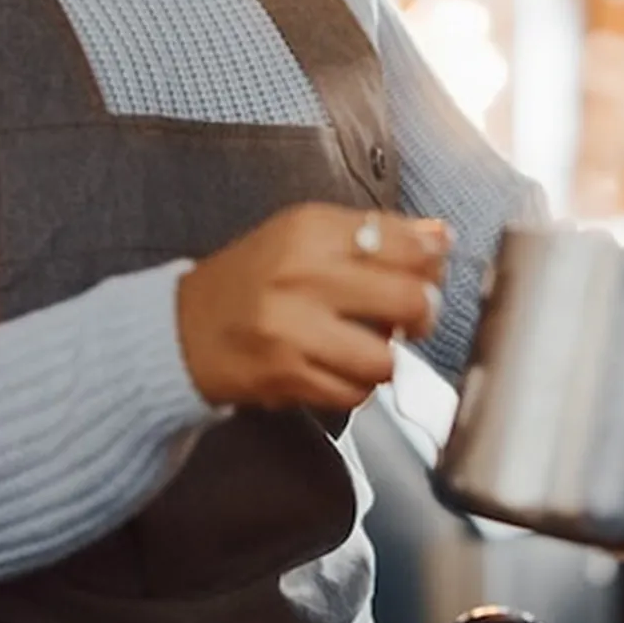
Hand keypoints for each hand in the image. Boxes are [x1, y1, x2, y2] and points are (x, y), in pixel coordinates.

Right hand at [178, 203, 449, 411]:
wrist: (183, 329)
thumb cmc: (256, 278)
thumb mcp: (308, 236)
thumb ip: (376, 233)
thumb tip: (441, 235)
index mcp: (311, 230)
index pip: (406, 244)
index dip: (432, 262)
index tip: (428, 270)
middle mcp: (302, 275)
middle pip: (407, 300)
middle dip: (423, 313)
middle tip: (412, 315)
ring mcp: (292, 329)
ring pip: (385, 357)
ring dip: (387, 356)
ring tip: (370, 345)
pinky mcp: (286, 376)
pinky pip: (355, 392)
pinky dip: (358, 385)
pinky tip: (341, 367)